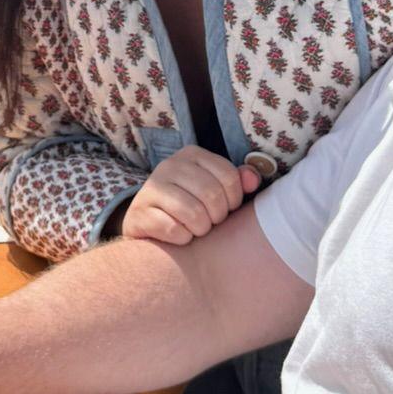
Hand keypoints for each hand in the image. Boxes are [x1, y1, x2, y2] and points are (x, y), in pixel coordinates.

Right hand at [121, 147, 259, 246]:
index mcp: (191, 154)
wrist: (146, 223)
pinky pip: (174, 230)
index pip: (229, 176)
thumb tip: (252, 180)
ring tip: (196, 229)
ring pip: (194, 214)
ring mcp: (151, 187)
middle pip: (213, 195)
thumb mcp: (213, 188)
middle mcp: (169, 165)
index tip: (226, 209)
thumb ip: (237, 181)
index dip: (234, 200)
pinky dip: (183, 239)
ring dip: (201, 229)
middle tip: (211, 223)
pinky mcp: (140, 212)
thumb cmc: (189, 205)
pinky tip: (178, 235)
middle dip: (217, 217)